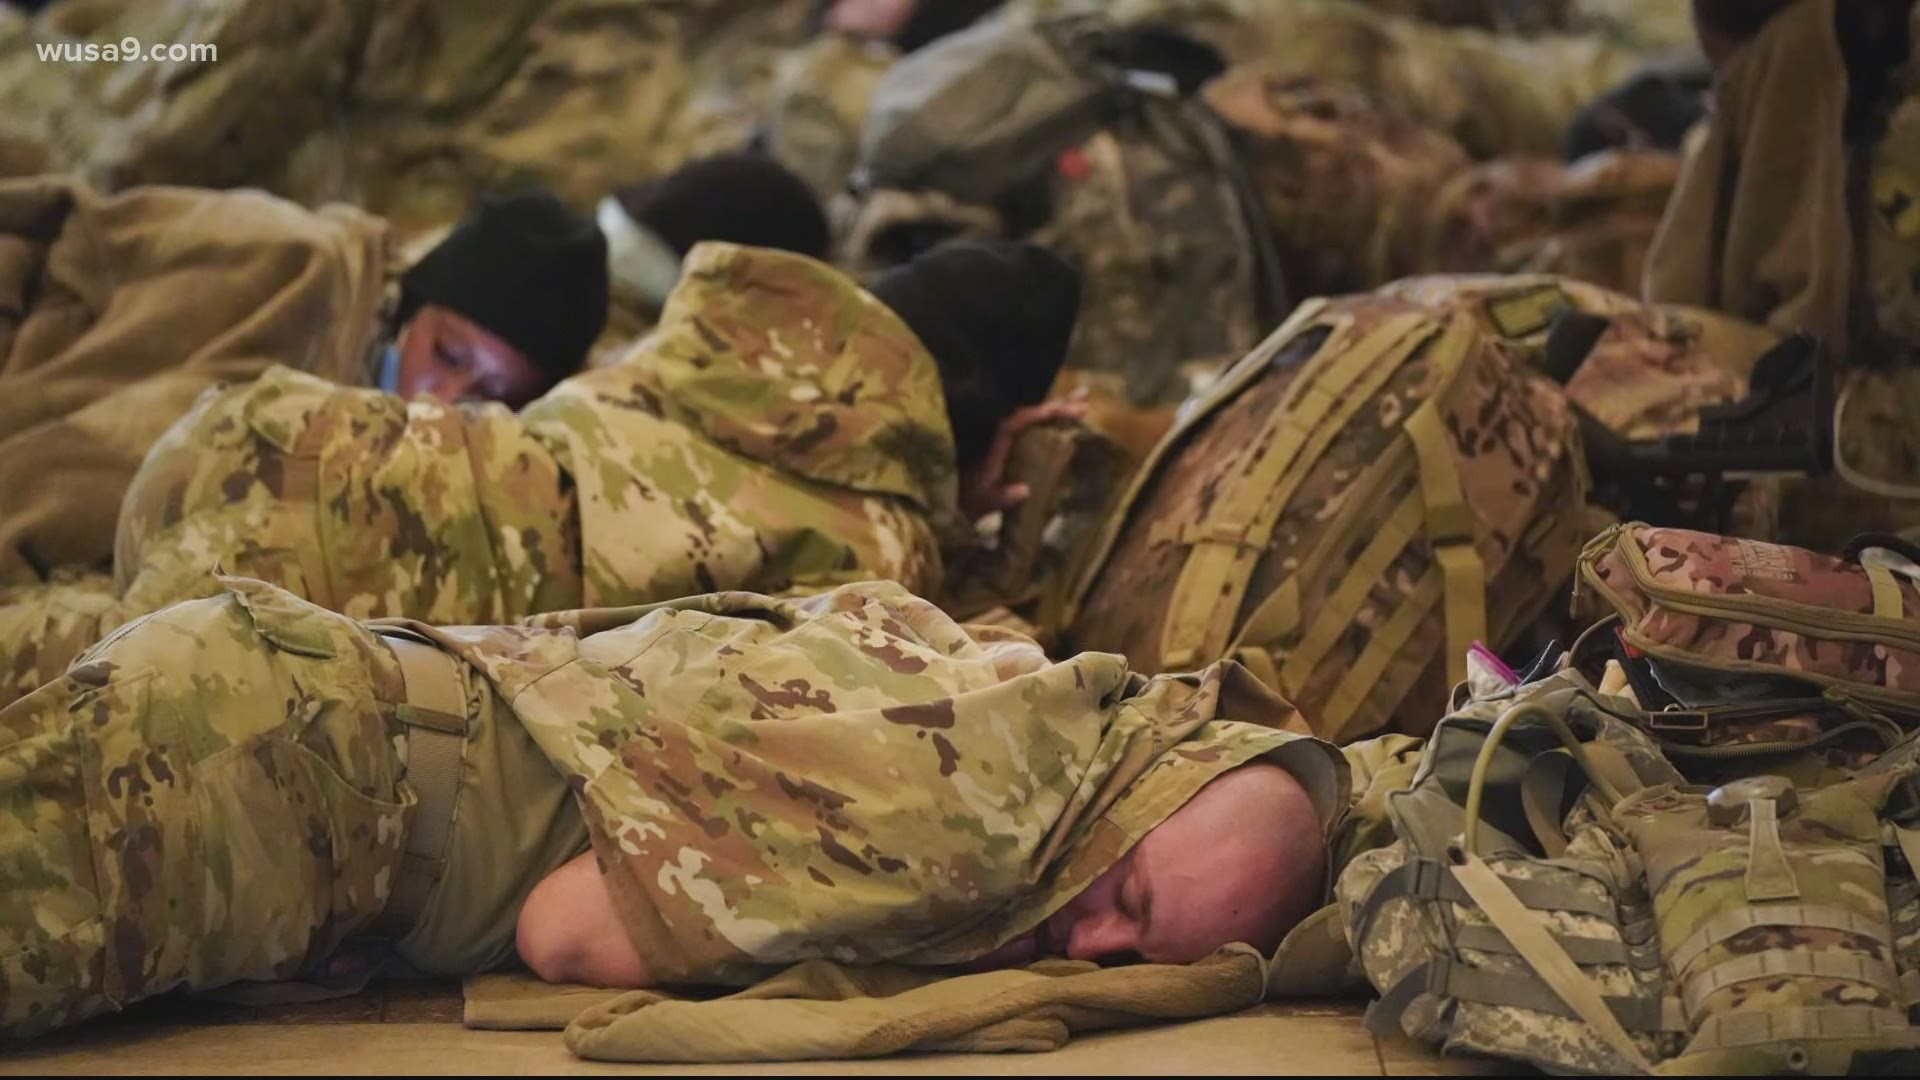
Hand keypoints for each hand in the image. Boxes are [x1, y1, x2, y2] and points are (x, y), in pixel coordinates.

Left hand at [960, 392, 1089, 521]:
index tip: (1057, 409)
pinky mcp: (1017, 447)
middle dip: (1059, 407)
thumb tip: (1024, 490)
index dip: (1037, 414)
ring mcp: (1012, 441)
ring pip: (1038, 419)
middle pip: (1033, 415)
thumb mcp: (989, 499)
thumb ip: (1005, 496)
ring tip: (1083, 402)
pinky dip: (1055, 422)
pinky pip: (1038, 429)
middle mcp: (1004, 436)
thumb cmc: (975, 499)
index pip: (1018, 422)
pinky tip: (1071, 419)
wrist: (964, 501)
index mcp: (998, 443)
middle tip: (1084, 399)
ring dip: (1060, 410)